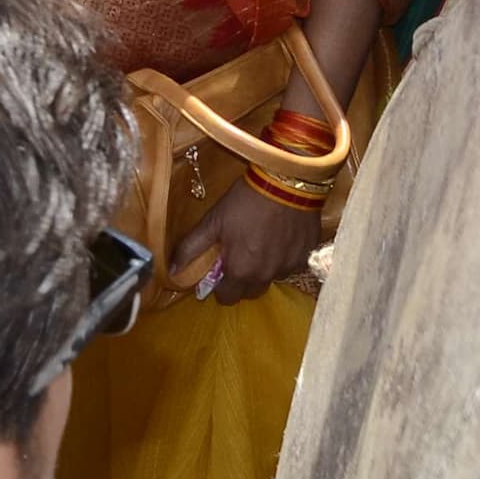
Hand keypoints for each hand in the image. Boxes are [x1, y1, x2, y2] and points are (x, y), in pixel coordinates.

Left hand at [186, 182, 320, 304]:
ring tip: (263, 242)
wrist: (288, 180)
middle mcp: (266, 276)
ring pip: (272, 278)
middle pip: (250, 292)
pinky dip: (284, 256)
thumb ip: (191, 248)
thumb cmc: (246, 200)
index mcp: (241, 271)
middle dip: (243, 280)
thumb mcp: (213, 221)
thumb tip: (172, 271)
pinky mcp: (307, 254)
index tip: (221, 267)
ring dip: (265, 268)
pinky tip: (281, 236)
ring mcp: (289, 266)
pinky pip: (291, 265)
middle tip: (241, 254)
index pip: (227, 298)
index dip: (221, 286)